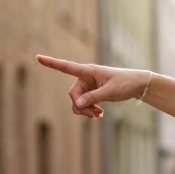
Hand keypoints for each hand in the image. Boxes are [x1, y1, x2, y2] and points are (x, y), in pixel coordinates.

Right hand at [36, 55, 151, 118]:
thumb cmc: (125, 83)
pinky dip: (89, 110)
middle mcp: (86, 77)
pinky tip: (98, 115)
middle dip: (80, 106)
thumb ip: (93, 98)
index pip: (66, 67)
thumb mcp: (110, 92)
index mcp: (88, 71)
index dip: (52, 63)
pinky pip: (84, 104)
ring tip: (98, 115)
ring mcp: (89, 86)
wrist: (137, 85)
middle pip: (73, 94)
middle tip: (92, 116)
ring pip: (78, 101)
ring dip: (85, 110)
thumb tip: (78, 104)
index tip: (38, 57)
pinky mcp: (93, 93)